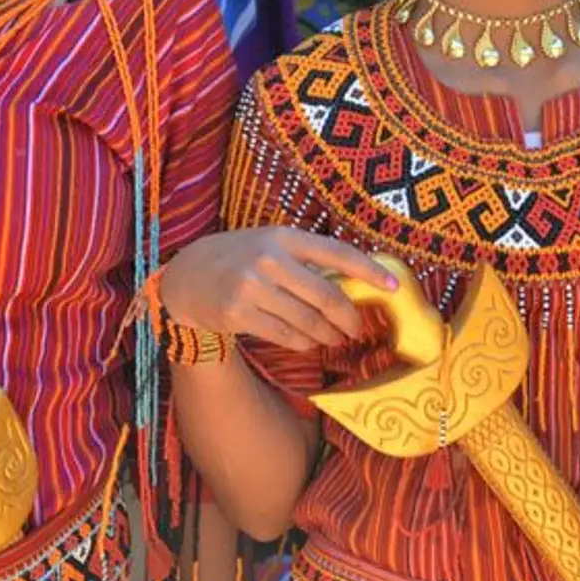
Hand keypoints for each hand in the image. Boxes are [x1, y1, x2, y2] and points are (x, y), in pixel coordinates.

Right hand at [158, 229, 395, 353]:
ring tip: (336, 339)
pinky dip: (304, 343)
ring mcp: (252, 286)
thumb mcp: (271, 245)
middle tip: (358, 328)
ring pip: (307, 320)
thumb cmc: (239, 259)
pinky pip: (285, 335)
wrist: (186, 276)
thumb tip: (354, 282)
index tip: (393, 286)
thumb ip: (306, 259)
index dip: (369, 271)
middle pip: (326, 295)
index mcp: (284, 237)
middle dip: (349, 317)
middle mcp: (269, 259)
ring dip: (328, 335)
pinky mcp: (237, 313)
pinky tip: (311, 344)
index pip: (337, 253)